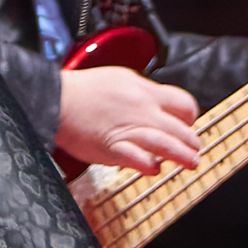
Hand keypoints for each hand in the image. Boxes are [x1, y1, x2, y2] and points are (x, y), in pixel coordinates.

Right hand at [56, 66, 201, 174]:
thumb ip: (141, 92)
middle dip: (191, 142)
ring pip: (165, 143)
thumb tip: (158, 105)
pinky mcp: (112, 147)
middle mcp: (140, 108)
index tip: (186, 125)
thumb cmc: (82, 90)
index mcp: (142, 89)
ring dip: (182, 156)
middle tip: (194, 150)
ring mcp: (127, 128)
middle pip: (179, 127)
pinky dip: (149, 165)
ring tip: (192, 162)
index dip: (189, 117)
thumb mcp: (119, 78)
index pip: (182, 103)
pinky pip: (138, 158)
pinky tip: (154, 169)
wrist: (54, 98)